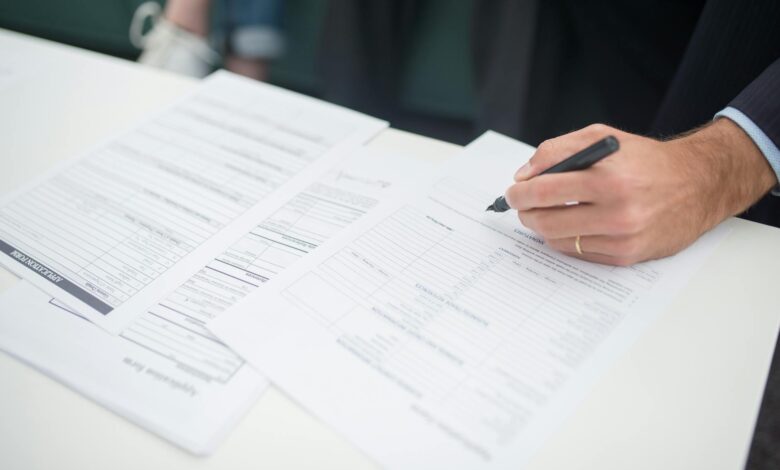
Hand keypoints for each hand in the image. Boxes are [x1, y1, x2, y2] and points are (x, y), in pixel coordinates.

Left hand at [504, 120, 777, 264]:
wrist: (698, 184)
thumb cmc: (646, 160)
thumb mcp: (603, 138)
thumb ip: (557, 150)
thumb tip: (523, 175)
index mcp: (608, 177)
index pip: (544, 191)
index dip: (519, 194)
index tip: (513, 192)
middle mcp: (617, 211)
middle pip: (546, 221)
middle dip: (526, 213)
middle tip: (523, 206)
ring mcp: (622, 238)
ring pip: (559, 241)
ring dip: (544, 228)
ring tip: (547, 214)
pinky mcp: (628, 256)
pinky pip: (579, 253)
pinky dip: (567, 240)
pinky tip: (572, 226)